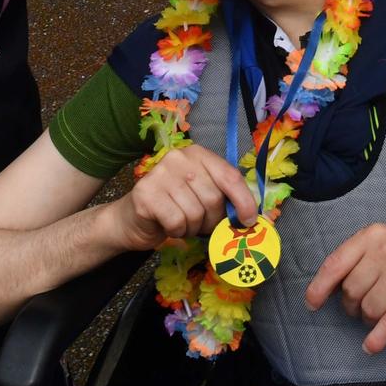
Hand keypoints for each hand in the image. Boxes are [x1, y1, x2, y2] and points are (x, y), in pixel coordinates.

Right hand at [108, 145, 258, 251]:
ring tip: (182, 223)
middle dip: (211, 220)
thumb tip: (253, 217)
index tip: (248, 221)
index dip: (244, 200)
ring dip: (192, 227)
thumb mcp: (202, 197)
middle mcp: (179, 157)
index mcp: (198, 154)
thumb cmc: (174, 208)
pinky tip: (168, 226)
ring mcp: (161, 173)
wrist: (132, 220)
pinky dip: (177, 231)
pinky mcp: (146, 193)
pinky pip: (177, 221)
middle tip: (200, 225)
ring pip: (195, 212)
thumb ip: (224, 198)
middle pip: (213, 197)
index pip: (229, 175)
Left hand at [305, 223, 385, 353]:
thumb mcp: (382, 245)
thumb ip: (355, 260)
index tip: (311, 303)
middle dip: (351, 305)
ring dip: (368, 319)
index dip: (320, 287)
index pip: (336, 263)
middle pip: (351, 290)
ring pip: (368, 309)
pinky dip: (377, 339)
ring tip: (378, 313)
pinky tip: (370, 346)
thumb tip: (326, 289)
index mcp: (373, 235)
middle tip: (362, 305)